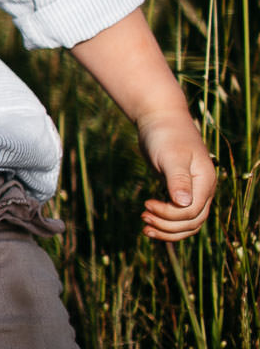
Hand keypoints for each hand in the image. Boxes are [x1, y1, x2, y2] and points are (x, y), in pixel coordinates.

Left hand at [138, 116, 216, 240]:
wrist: (160, 119)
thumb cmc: (166, 135)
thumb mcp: (171, 156)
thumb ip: (178, 180)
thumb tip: (184, 205)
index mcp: (205, 182)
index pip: (192, 212)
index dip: (169, 215)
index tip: (146, 204)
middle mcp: (203, 189)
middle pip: (192, 222)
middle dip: (168, 226)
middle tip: (143, 218)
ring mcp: (193, 191)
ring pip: (187, 223)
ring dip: (167, 229)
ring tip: (144, 225)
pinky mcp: (179, 190)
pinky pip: (178, 215)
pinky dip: (166, 222)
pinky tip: (149, 220)